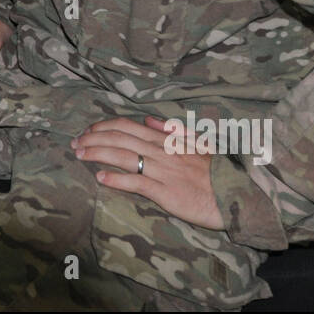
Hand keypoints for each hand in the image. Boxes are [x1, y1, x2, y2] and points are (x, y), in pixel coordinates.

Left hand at [71, 115, 225, 230]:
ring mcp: (163, 171)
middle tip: (74, 143)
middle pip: (119, 138)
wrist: (238, 194)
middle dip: (93, 138)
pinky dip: (116, 179)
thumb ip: (174, 130)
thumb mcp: (199, 143)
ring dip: (97, 154)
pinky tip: (100, 178)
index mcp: (167, 139)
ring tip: (79, 155)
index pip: (128, 126)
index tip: (87, 131)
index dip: (104, 127)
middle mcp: (162, 151)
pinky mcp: (166, 192)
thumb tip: (150, 119)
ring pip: (123, 156)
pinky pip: (137, 182)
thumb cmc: (218, 172)